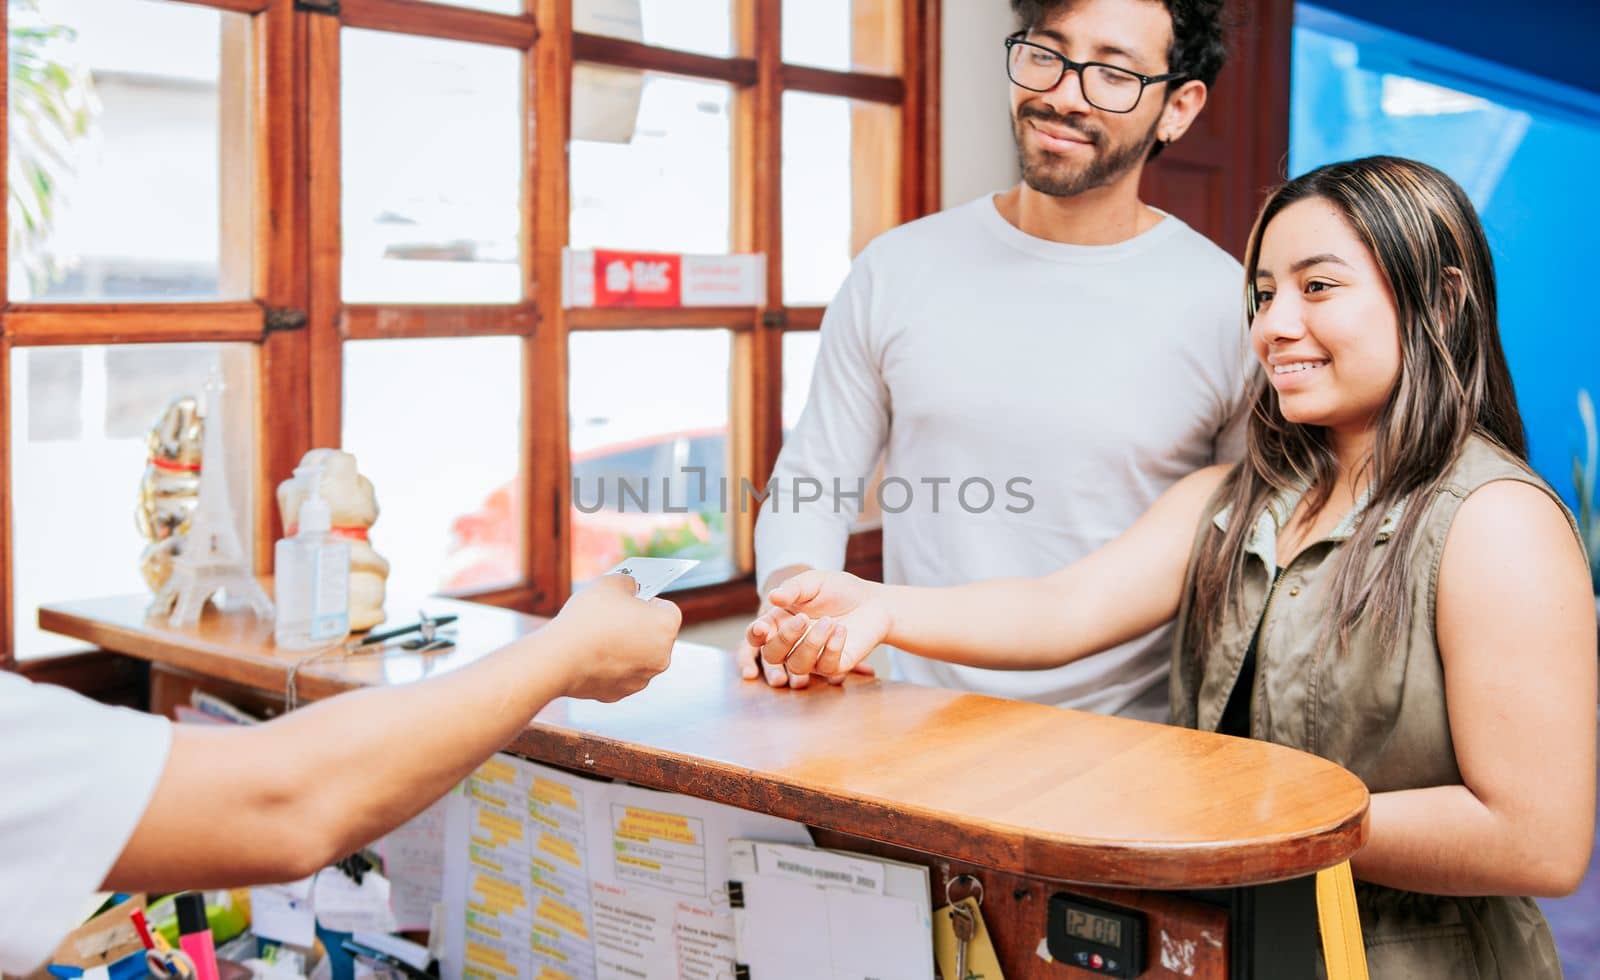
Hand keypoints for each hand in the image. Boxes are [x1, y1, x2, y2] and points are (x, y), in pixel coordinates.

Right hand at [545, 574, 681, 701]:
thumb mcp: (610, 583)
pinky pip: (620, 673)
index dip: (649, 601)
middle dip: (638, 624)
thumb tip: (631, 588)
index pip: (667, 609)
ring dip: (625, 645)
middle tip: (614, 615)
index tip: (632, 599)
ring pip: (638, 656)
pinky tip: (592, 654)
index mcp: (666, 626)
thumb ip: (628, 583)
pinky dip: (610, 664)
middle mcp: (662, 656)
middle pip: (654, 634)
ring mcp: (642, 678)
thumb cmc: (587, 620)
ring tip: (599, 634)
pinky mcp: (621, 693)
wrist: (559, 658)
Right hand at [745, 570, 889, 680]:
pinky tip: (842, 630)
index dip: (755, 635)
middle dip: (784, 639)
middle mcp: (793, 644)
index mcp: (780, 622)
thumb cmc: (839, 590)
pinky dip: (832, 648)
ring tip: (830, 621)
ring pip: (798, 666)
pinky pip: (826, 667)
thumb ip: (793, 588)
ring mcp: (813, 658)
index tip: (763, 627)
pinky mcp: (834, 666)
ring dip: (811, 644)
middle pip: (772, 655)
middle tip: (803, 618)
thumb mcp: (814, 582)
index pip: (758, 636)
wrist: (872, 601)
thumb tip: (773, 596)